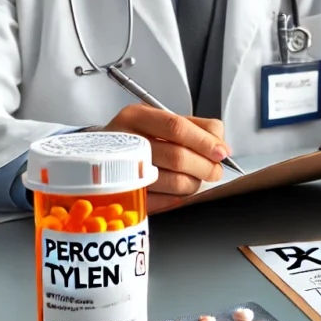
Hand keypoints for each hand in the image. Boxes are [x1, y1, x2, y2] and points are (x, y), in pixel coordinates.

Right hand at [97, 104, 231, 210]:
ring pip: (175, 183)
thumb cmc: (138, 138)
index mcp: (136, 117)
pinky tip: (176, 189)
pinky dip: (178, 198)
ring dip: (193, 184)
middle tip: (214, 170)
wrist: (98, 158)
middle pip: (178, 157)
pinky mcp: (126, 197)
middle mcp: (125, 142)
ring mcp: (123, 173)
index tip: (221, 152)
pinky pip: (164, 202)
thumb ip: (197, 127)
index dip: (204, 142)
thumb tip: (221, 145)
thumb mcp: (162, 121)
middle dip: (205, 167)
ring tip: (193, 178)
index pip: (176, 127)